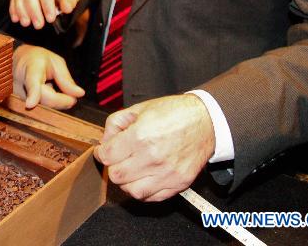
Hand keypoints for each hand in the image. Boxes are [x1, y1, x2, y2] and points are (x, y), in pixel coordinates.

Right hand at [12, 44, 84, 108]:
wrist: (15, 60)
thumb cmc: (36, 59)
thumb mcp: (55, 61)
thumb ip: (66, 79)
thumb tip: (79, 94)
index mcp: (31, 69)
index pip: (32, 83)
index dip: (33, 94)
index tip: (30, 104)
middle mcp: (21, 85)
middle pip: (45, 100)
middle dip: (62, 99)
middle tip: (69, 91)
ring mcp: (17, 97)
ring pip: (43, 107)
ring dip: (53, 100)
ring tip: (49, 85)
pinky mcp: (18, 105)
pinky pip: (39, 109)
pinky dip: (46, 103)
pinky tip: (43, 92)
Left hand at [94, 95, 215, 201]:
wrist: (206, 121)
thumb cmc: (174, 113)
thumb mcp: (139, 109)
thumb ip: (115, 123)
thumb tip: (105, 141)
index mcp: (140, 137)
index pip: (107, 157)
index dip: (101, 153)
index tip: (104, 151)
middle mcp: (152, 158)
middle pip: (116, 176)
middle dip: (113, 166)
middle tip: (118, 158)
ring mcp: (167, 173)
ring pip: (132, 191)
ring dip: (127, 182)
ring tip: (131, 170)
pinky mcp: (179, 183)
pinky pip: (152, 197)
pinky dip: (144, 190)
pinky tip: (145, 177)